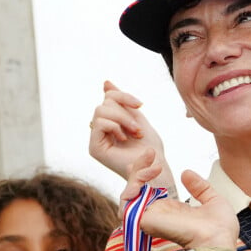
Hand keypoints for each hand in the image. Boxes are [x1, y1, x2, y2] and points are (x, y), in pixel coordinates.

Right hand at [89, 80, 177, 195]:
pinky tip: (124, 138)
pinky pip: (99, 123)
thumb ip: (121, 102)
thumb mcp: (137, 118)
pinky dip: (115, 126)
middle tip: (138, 128)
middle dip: (124, 111)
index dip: (124, 96)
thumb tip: (105, 82)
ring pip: (100, 111)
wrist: (156, 168)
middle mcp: (100, 131)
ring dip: (122, 119)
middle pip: (104, 103)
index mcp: (110, 122)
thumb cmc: (150, 147)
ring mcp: (96, 140)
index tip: (140, 105)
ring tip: (134, 133)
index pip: (108, 97)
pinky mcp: (95, 149)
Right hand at [121, 149, 238, 249]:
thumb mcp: (212, 200)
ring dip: (135, 174)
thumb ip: (199, 187)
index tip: (154, 156)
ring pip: (128, 194)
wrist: (219, 240)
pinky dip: (132, 184)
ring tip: (151, 163)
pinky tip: (146, 174)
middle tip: (150, 153)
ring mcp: (150, 217)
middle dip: (138, 169)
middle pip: (135, 190)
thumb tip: (185, 173)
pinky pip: (127, 202)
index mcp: (171, 210)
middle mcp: (158, 213)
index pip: (149, 190)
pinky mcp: (144, 220)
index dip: (146, 173)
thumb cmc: (220, 228)